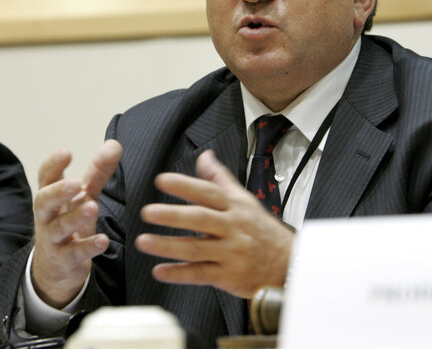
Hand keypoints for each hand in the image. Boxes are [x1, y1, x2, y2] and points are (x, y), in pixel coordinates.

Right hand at [30, 140, 121, 307]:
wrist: (54, 267)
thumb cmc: (68, 222)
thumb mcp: (83, 196)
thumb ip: (98, 172)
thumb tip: (114, 144)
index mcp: (51, 197)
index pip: (46, 177)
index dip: (54, 164)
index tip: (66, 152)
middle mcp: (47, 217)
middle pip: (44, 201)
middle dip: (59, 191)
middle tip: (77, 183)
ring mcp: (53, 239)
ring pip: (59, 228)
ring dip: (75, 218)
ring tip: (93, 207)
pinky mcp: (64, 260)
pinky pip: (73, 254)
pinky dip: (88, 247)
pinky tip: (103, 241)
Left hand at [135, 150, 293, 297]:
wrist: (288, 263)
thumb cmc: (260, 229)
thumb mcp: (243, 199)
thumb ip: (219, 178)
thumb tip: (204, 155)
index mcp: (234, 206)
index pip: (208, 193)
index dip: (185, 186)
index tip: (162, 180)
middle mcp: (232, 227)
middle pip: (201, 219)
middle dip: (173, 215)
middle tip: (147, 212)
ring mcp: (231, 252)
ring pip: (196, 248)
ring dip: (168, 245)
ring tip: (143, 241)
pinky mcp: (228, 276)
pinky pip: (201, 274)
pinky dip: (179, 274)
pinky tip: (160, 271)